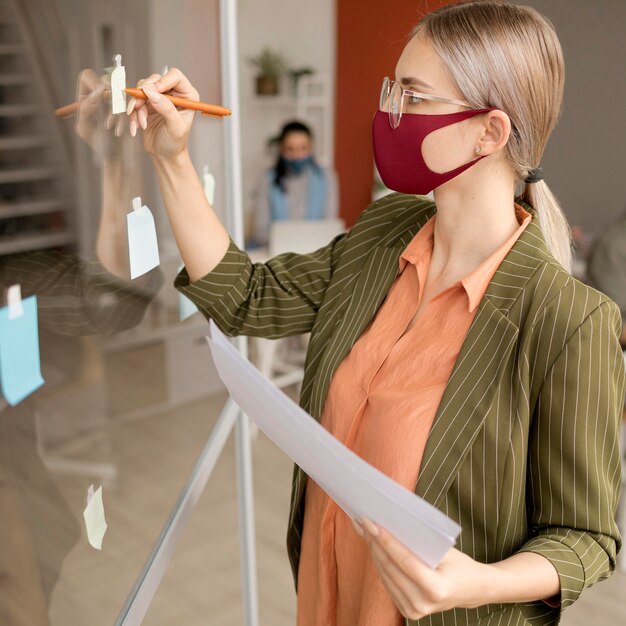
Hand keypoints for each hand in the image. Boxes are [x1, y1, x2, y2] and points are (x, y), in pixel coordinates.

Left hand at [74, 68, 127, 153]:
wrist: (116, 154)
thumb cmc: (98, 144)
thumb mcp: (85, 129)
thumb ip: (86, 110)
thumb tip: (97, 91)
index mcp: (87, 95)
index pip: (88, 77)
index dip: (95, 84)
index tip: (100, 99)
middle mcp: (102, 92)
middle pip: (109, 80)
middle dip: (111, 101)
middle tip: (109, 123)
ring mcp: (118, 97)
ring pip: (124, 91)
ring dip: (122, 111)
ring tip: (117, 131)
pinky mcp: (132, 105)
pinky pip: (136, 102)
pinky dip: (134, 116)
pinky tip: (130, 130)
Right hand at [127, 68, 198, 159]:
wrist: (164, 155)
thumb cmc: (175, 143)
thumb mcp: (175, 127)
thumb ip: (166, 108)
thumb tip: (151, 91)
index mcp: (187, 96)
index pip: (175, 76)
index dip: (162, 81)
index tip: (152, 93)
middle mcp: (173, 93)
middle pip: (155, 79)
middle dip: (144, 93)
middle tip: (139, 107)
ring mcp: (159, 97)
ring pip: (142, 88)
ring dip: (138, 105)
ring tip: (142, 122)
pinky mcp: (147, 103)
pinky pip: (135, 99)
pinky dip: (133, 112)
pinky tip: (137, 126)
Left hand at [354, 518, 487, 619]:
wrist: (472, 591)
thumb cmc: (460, 565)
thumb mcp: (446, 550)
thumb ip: (420, 542)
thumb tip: (390, 523)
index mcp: (435, 589)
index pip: (403, 560)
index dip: (385, 540)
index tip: (370, 522)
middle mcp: (422, 603)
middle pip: (390, 567)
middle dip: (374, 542)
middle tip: (362, 521)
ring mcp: (413, 610)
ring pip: (385, 574)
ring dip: (373, 550)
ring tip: (363, 529)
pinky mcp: (407, 611)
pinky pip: (387, 582)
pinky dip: (379, 562)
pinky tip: (373, 545)